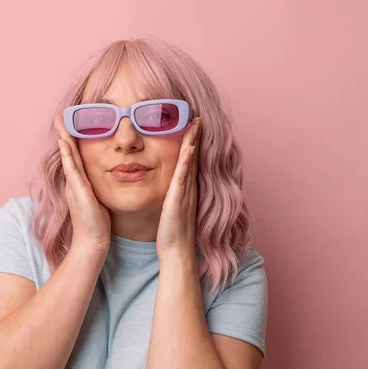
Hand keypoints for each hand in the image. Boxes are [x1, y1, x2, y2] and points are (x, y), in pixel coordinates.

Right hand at [56, 115, 110, 254]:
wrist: (92, 242)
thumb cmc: (97, 224)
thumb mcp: (98, 200)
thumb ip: (98, 189)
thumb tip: (109, 179)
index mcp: (79, 183)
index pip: (76, 157)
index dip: (72, 140)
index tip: (70, 124)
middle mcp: (74, 182)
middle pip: (68, 152)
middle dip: (64, 133)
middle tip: (59, 115)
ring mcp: (74, 186)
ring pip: (68, 157)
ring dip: (64, 138)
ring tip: (60, 121)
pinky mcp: (78, 192)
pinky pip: (72, 169)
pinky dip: (68, 155)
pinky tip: (65, 143)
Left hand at [156, 118, 200, 266]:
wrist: (177, 251)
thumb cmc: (172, 233)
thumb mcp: (171, 210)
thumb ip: (172, 197)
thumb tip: (168, 190)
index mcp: (186, 189)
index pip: (190, 161)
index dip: (192, 143)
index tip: (193, 126)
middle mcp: (189, 187)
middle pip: (195, 156)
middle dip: (196, 136)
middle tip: (199, 117)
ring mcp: (186, 192)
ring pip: (191, 161)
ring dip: (194, 142)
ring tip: (197, 124)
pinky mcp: (179, 198)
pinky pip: (184, 175)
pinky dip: (187, 160)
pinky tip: (189, 147)